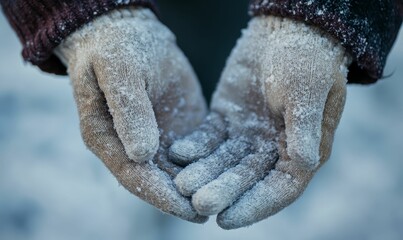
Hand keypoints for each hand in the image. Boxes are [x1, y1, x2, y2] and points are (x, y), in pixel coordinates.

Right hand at [54, 8, 206, 222]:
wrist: (131, 33)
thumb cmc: (118, 48)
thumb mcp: (120, 70)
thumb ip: (129, 109)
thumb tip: (141, 154)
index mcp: (107, 138)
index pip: (133, 174)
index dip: (159, 194)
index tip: (187, 208)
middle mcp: (130, 146)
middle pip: (156, 179)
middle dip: (182, 198)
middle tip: (211, 212)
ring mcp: (156, 139)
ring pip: (177, 170)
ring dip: (199, 185)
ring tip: (226, 200)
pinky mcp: (177, 129)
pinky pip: (194, 150)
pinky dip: (208, 163)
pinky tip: (229, 173)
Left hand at [170, 16, 351, 227]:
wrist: (283, 31)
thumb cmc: (306, 59)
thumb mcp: (307, 89)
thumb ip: (303, 125)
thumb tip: (304, 163)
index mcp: (301, 150)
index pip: (280, 188)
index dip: (254, 205)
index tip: (226, 220)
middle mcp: (272, 149)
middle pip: (246, 178)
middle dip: (223, 191)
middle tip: (198, 202)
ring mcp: (247, 135)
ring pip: (224, 160)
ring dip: (204, 172)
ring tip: (182, 183)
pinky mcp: (226, 119)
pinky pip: (209, 137)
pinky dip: (195, 146)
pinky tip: (178, 153)